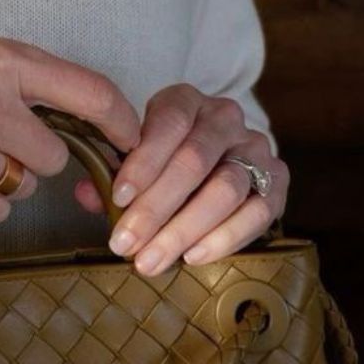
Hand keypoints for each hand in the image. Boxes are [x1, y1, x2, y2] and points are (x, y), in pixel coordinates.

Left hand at [75, 84, 288, 274]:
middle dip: (155, 208)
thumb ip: (110, 176)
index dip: (143, 162)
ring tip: (151, 261)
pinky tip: (193, 257)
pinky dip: (225, 238)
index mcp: (186, 102)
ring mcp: (255, 148)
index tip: (118, 198)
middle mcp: (225, 119)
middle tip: (125, 244)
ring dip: (183, 230)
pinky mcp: (276, 182)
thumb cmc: (162, 164)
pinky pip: (259, 212)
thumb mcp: (133, 161)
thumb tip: (87, 194)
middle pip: (194, 161)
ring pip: (226, 188)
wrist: (218, 162)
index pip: (169, 123)